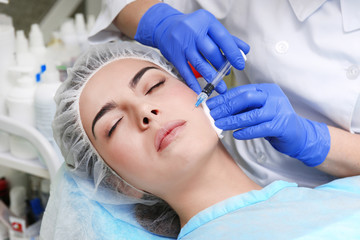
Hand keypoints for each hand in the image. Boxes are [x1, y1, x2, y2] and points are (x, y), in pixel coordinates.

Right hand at [134, 3, 248, 93]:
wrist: (165, 26)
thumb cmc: (192, 28)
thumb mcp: (210, 27)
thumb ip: (228, 39)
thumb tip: (245, 51)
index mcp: (206, 22)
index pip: (223, 39)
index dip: (233, 53)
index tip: (240, 65)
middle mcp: (194, 31)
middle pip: (211, 52)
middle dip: (221, 66)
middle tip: (227, 75)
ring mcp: (183, 44)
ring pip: (199, 64)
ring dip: (211, 77)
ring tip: (220, 87)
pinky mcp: (174, 56)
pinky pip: (186, 71)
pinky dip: (193, 82)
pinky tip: (200, 90)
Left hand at [206, 84, 330, 166]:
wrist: (298, 135)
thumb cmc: (273, 121)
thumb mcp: (258, 109)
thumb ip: (243, 107)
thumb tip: (218, 108)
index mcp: (266, 89)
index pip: (242, 91)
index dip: (224, 98)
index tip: (210, 105)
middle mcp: (274, 97)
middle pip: (247, 98)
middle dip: (227, 107)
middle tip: (213, 115)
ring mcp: (279, 111)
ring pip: (252, 115)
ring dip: (233, 120)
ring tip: (220, 125)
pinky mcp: (282, 126)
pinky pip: (260, 128)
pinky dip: (247, 132)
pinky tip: (236, 135)